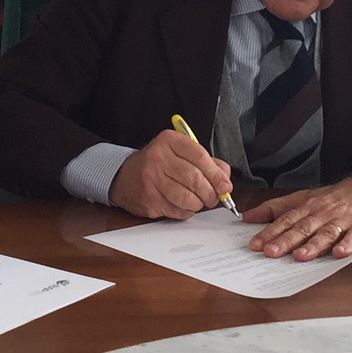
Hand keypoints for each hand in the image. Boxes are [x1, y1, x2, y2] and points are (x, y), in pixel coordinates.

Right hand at [109, 130, 233, 219]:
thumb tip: (225, 179)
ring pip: (186, 197)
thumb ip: (206, 162)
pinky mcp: (149, 199)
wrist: (126, 176)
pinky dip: (186, 211)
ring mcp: (151, 179)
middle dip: (210, 192)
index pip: (199, 156)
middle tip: (215, 198)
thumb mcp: (180, 153)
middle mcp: (158, 157)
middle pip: (194, 178)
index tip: (225, 186)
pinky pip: (176, 210)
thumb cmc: (159, 164)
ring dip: (198, 204)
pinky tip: (184, 205)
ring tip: (198, 201)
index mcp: (170, 141)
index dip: (216, 174)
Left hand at [243, 176, 351, 259]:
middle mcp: (323, 213)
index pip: (286, 220)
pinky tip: (340, 253)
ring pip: (326, 233)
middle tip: (271, 253)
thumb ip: (276, 208)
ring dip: (313, 245)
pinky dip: (348, 245)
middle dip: (286, 240)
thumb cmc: (334, 199)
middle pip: (303, 228)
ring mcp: (343, 220)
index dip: (270, 232)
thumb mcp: (303, 198)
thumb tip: (249, 217)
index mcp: (308, 207)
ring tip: (300, 256)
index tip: (255, 244)